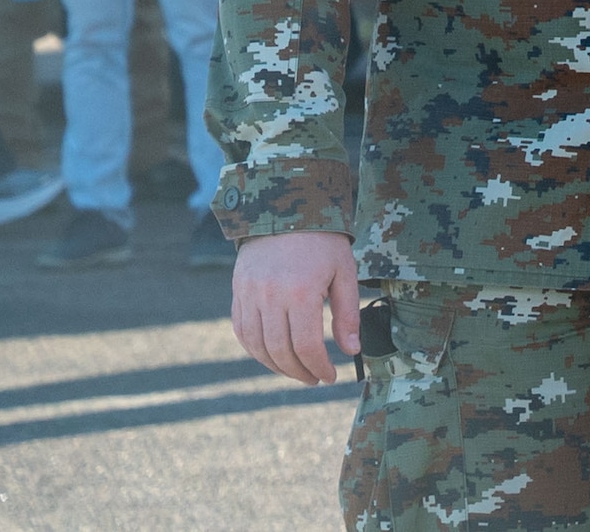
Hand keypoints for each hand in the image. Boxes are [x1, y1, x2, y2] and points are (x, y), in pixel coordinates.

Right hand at [231, 230, 361, 384]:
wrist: (286, 209)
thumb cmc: (323, 242)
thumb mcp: (345, 272)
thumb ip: (348, 314)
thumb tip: (352, 350)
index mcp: (301, 292)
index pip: (307, 345)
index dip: (318, 367)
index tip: (330, 377)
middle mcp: (270, 296)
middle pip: (280, 350)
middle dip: (299, 372)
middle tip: (314, 379)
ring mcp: (249, 295)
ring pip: (257, 346)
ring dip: (276, 366)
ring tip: (295, 371)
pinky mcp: (237, 292)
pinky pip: (241, 331)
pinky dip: (255, 349)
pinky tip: (272, 355)